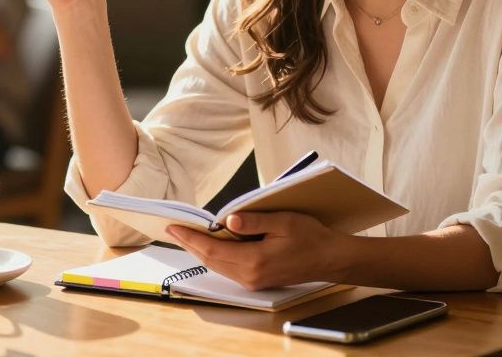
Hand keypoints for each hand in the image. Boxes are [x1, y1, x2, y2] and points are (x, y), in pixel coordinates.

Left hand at [166, 212, 349, 290]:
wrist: (330, 258)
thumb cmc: (310, 237)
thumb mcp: (283, 221)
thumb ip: (254, 221)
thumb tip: (229, 222)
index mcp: (255, 261)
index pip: (213, 249)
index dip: (191, 238)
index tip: (173, 227)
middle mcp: (251, 275)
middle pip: (210, 260)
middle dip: (189, 244)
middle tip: (171, 229)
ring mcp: (253, 281)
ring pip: (217, 266)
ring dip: (200, 251)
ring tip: (184, 235)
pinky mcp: (257, 280)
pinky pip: (228, 268)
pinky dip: (214, 256)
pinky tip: (208, 245)